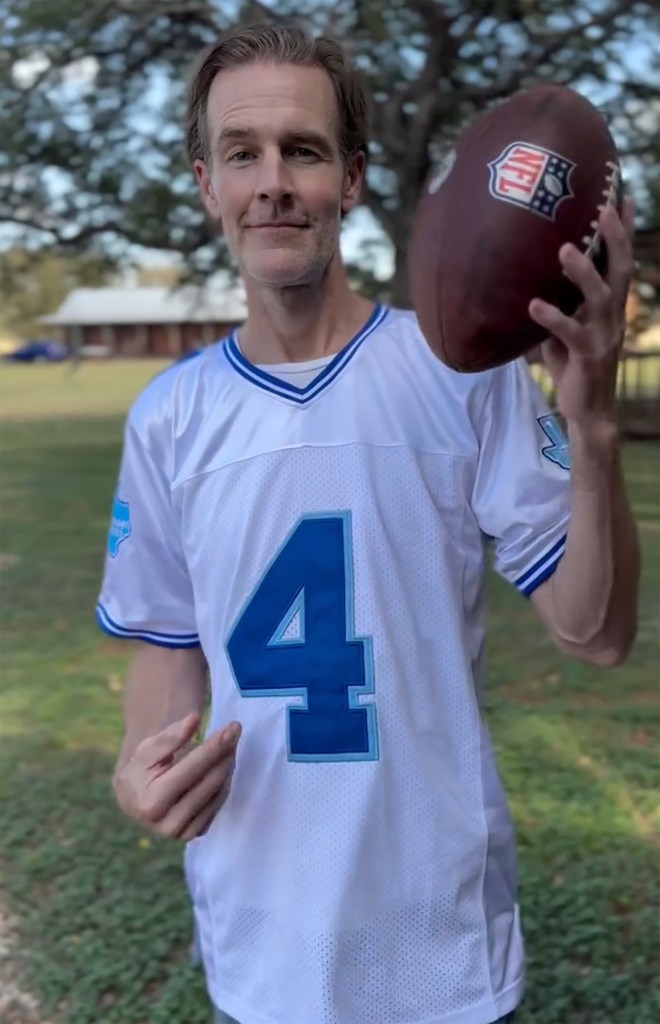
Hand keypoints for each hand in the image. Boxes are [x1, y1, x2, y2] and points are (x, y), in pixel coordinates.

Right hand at [113, 712, 241, 841]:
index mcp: (151, 802)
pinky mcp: (195, 834)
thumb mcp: (148, 749)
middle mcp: (167, 824)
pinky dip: (224, 782)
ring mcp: (183, 833)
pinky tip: (222, 765)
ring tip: (228, 744)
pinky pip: (218, 804)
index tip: (233, 727)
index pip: (192, 769)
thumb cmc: (141, 769)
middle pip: (209, 782)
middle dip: (225, 753)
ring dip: (227, 766)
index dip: (214, 746)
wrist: (135, 798)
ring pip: (218, 793)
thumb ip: (171, 735)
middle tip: (234, 730)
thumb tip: (194, 718)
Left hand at [528, 198, 633, 428]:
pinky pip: (571, 332)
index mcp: (610, 307)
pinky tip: (533, 305)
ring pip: (600, 297)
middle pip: (621, 269)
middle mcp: (613, 316)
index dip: (622, 232)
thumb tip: (531, 280)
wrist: (588, 410)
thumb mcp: (565, 330)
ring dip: (583, 272)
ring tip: (564, 249)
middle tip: (603, 208)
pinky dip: (552, 317)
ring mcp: (604, 335)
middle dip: (615, 237)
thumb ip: (559, 304)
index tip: (619, 196)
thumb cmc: (574, 367)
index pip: (620, 262)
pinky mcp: (589, 355)